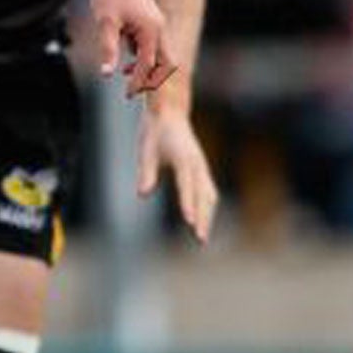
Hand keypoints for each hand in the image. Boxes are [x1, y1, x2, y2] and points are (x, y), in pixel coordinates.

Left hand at [88, 0, 172, 96]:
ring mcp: (157, 23)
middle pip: (167, 63)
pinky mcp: (151, 20)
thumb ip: (107, 49)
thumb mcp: (105, 23)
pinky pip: (154, 44)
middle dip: (153, 79)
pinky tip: (126, 56)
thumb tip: (106, 74)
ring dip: (148, 67)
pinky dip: (144, 55)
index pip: (148, 65)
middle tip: (134, 91)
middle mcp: (160, 27)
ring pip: (162, 54)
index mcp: (152, 30)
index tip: (127, 95)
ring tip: (127, 75)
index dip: (138, 82)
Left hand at [136, 106, 218, 242]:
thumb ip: (147, 172)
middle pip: (203, 196)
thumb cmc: (155, 132)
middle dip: (203, 218)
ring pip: (209, 195)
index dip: (188, 205)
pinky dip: (207, 206)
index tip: (190, 223)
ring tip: (202, 236)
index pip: (186, 187)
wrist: (169, 113)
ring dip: (208, 215)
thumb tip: (143, 194)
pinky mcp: (201, 169)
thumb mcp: (146, 151)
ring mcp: (201, 167)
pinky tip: (203, 220)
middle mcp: (197, 165)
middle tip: (200, 239)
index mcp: (184, 159)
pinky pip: (208, 190)